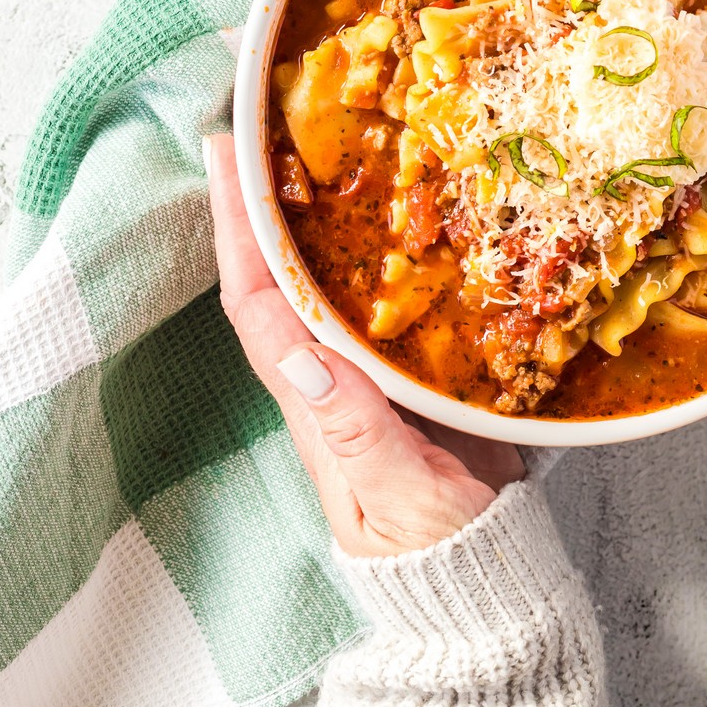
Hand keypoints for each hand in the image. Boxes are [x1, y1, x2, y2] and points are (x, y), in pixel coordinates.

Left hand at [206, 133, 521, 556]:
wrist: (483, 575)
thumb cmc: (435, 541)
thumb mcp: (398, 490)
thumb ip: (357, 427)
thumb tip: (307, 355)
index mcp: (314, 400)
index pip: (259, 303)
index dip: (238, 231)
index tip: (224, 160)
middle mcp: (329, 376)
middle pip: (279, 279)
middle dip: (260, 206)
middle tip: (253, 131)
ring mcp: (367, 372)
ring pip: (325, 283)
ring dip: (309, 218)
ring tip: (312, 150)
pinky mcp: (413, 370)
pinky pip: (379, 297)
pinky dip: (376, 248)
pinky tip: (397, 211)